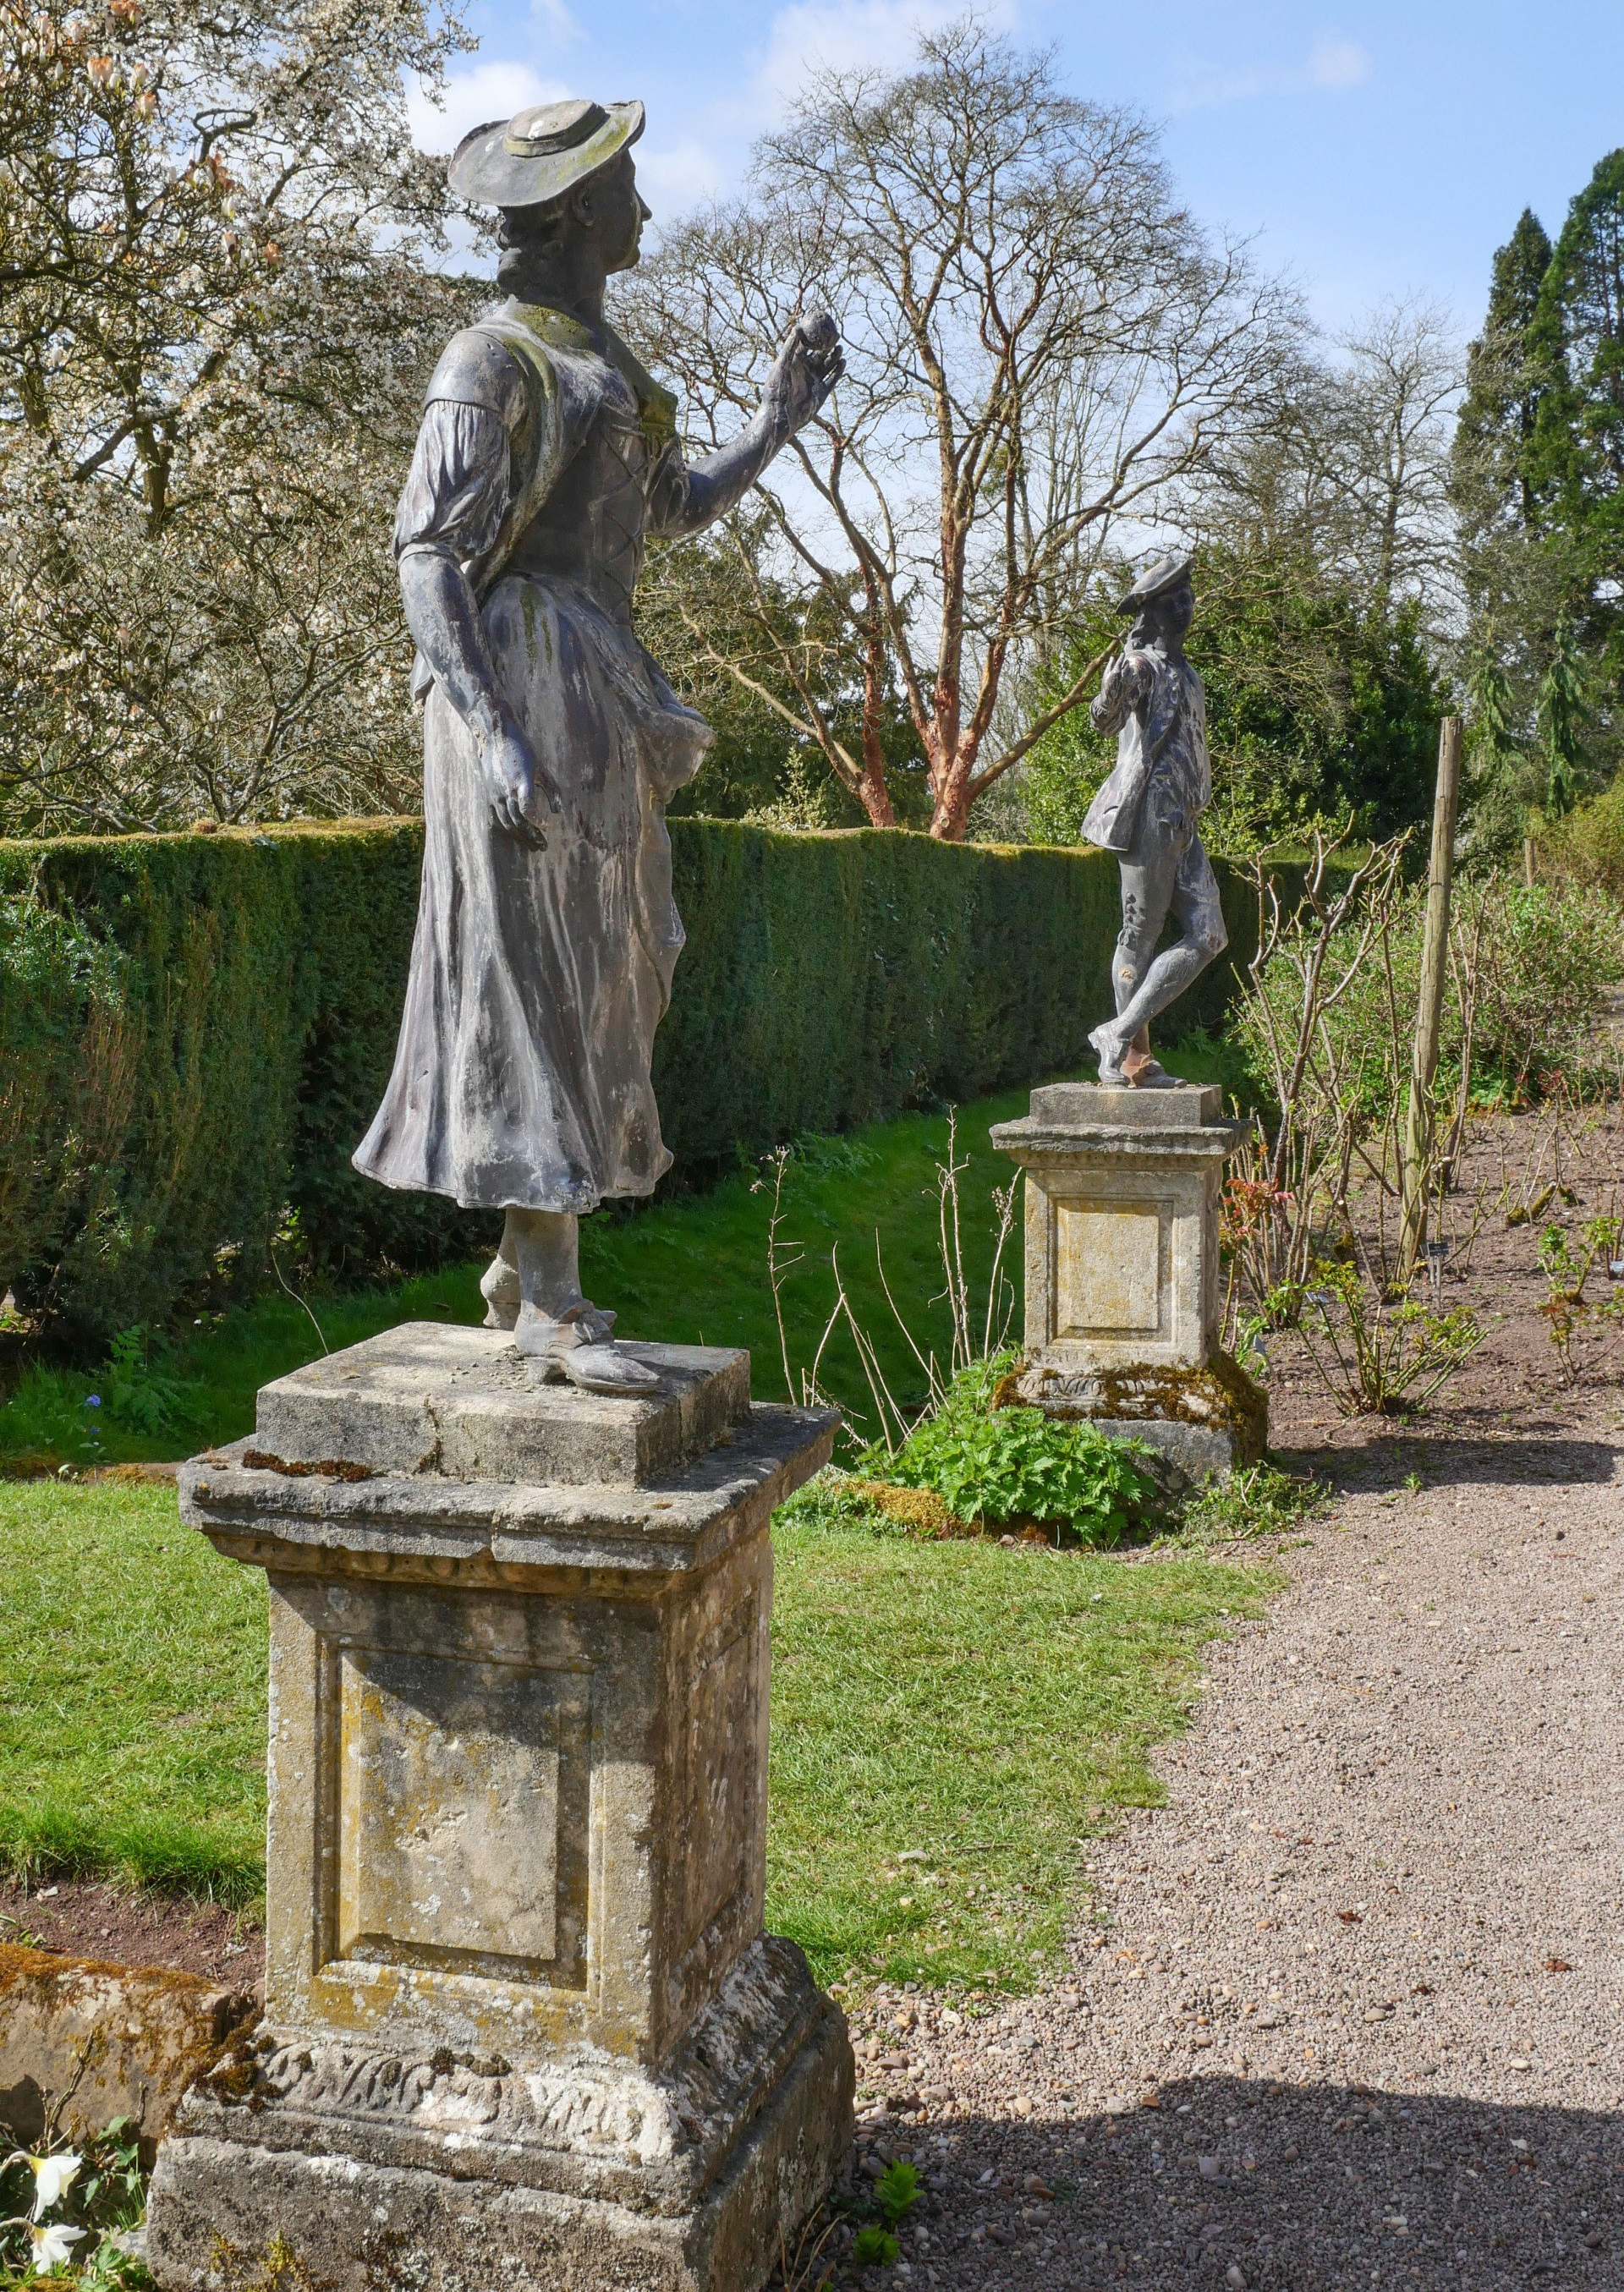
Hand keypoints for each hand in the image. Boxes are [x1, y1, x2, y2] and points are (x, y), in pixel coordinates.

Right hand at [477, 718, 560, 846]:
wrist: (496, 739)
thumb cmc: (523, 752)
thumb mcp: (542, 769)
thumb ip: (552, 791)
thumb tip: (557, 812)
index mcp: (521, 783)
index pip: (527, 809)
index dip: (537, 821)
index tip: (547, 826)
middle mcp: (506, 791)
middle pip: (518, 821)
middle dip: (532, 836)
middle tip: (543, 846)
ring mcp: (496, 795)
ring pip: (507, 823)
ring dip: (521, 836)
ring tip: (532, 844)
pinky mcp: (490, 796)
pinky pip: (498, 818)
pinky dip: (509, 828)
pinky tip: (518, 834)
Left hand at [763, 311, 843, 437]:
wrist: (781, 417)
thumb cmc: (777, 390)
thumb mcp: (782, 365)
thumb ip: (790, 346)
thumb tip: (797, 327)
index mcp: (794, 364)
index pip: (806, 346)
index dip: (814, 336)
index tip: (821, 326)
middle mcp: (804, 372)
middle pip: (819, 355)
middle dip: (827, 345)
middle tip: (835, 336)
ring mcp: (814, 382)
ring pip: (827, 366)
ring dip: (834, 357)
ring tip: (840, 347)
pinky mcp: (821, 394)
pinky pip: (832, 380)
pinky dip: (838, 371)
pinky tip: (843, 362)